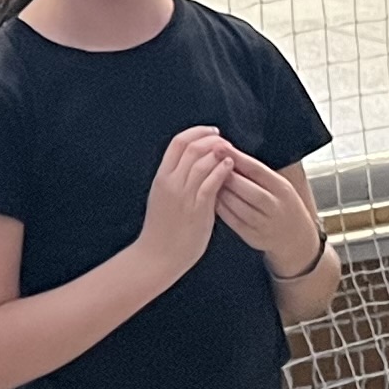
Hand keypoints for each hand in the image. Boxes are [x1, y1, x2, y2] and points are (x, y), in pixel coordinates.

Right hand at [136, 127, 242, 280]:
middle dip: (211, 140)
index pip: (178, 142)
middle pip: (191, 147)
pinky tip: (230, 167)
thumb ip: (175, 180)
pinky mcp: (197, 209)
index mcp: (161, 177)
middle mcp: (170, 182)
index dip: (197, 132)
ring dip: (218, 153)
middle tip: (225, 141)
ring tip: (231, 153)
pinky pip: (211, 183)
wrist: (157, 256)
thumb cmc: (162, 230)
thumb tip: (192, 164)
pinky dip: (222, 171)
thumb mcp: (162, 197)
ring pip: (202, 162)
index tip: (211, 132)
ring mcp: (183, 196)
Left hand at [213, 160, 318, 277]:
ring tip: (208, 182)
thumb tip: (229, 153)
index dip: (236, 157)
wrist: (296, 238)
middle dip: (225, 175)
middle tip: (208, 164)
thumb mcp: (279, 185)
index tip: (219, 147)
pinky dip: (220, 209)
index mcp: (282, 188)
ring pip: (237, 205)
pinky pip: (232, 221)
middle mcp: (275, 206)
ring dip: (220, 192)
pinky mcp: (253, 237)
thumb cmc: (282, 205)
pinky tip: (212, 199)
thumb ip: (258, 173)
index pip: (257, 169)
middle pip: (246, 188)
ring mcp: (264, 223)